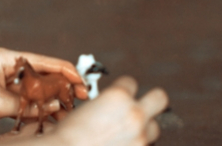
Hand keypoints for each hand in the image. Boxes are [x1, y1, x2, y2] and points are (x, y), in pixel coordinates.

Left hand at [0, 47, 85, 134]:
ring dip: (51, 102)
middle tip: (81, 102)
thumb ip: (30, 105)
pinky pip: (26, 103)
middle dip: (62, 89)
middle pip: (43, 76)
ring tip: (69, 114)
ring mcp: (5, 84)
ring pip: (36, 92)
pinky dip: (38, 110)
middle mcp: (8, 68)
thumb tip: (57, 106)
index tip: (83, 86)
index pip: (45, 62)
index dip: (67, 73)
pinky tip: (51, 119)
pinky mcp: (1, 99)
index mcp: (7, 59)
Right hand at [47, 76, 167, 145]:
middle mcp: (134, 115)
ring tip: (125, 136)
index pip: (131, 82)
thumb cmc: (62, 139)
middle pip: (159, 98)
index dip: (122, 90)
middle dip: (151, 102)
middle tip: (139, 109)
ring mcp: (141, 138)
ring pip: (154, 128)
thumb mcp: (77, 112)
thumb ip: (98, 106)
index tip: (116, 99)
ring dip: (143, 130)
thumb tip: (101, 110)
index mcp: (117, 96)